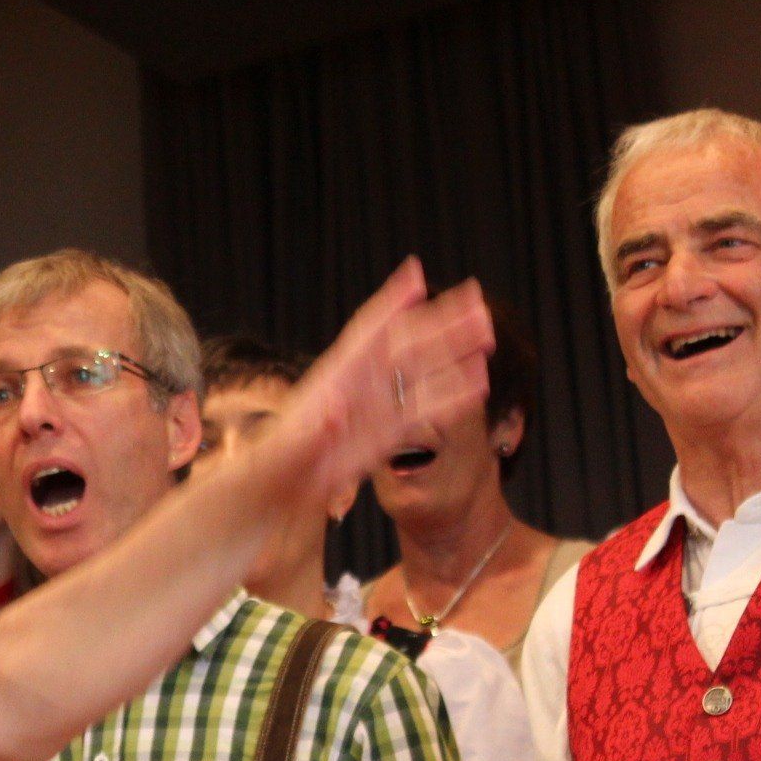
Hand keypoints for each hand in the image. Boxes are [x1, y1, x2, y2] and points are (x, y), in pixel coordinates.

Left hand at [263, 257, 493, 514]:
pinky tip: (478, 384)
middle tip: (474, 298)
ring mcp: (376, 407)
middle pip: (406, 345)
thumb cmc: (274, 461)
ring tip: (486, 336)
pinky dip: (451, 397)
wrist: (281, 486)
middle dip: (440, 322)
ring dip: (453, 354)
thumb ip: (307, 432)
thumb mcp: (285, 447)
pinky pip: (424, 412)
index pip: (366, 334)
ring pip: (422, 374)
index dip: (391, 302)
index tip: (415, 274)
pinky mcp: (386, 434)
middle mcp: (358, 386)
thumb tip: (329, 416)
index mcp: (331, 378)